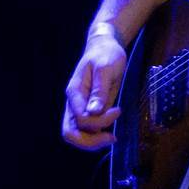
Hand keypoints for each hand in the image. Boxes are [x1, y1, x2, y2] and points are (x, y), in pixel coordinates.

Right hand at [62, 33, 126, 150]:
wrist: (105, 47)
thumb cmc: (105, 54)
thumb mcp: (105, 68)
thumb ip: (99, 91)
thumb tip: (94, 112)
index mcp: (74, 93)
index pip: (80, 118)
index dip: (99, 121)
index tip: (118, 110)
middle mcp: (74, 104)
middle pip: (70, 133)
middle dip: (90, 141)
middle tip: (111, 138)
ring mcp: (80, 109)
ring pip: (77, 135)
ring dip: (94, 141)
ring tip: (112, 138)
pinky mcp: (89, 111)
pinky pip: (87, 131)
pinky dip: (97, 135)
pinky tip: (111, 132)